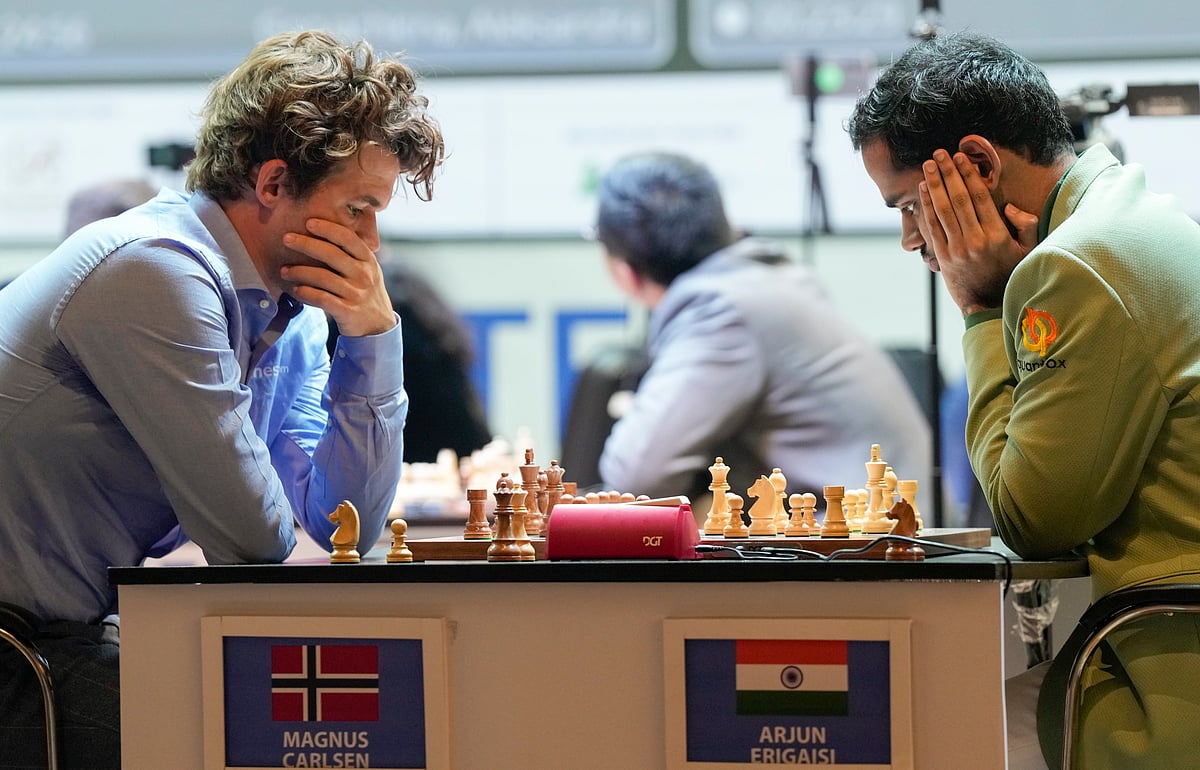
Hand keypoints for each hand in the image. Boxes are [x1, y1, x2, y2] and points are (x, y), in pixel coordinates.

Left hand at [280, 218, 395, 337]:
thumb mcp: (367, 270)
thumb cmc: (366, 292)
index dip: (328, 229)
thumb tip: (324, 230)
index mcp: (368, 261)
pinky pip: (321, 298)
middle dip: (306, 244)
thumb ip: (352, 254)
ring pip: (323, 277)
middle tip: (286, 239)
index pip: (348, 239)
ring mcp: (356, 294)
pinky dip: (305, 293)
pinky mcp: (347, 311)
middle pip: (332, 254)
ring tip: (284, 270)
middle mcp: (364, 275)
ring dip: (299, 271)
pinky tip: (295, 289)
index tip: (309, 223)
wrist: (378, 326)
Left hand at [919, 149, 1038, 315]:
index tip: (961, 157)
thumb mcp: (1029, 250)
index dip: (968, 175)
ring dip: (934, 185)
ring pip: (943, 210)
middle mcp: (976, 240)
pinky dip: (926, 207)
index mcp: (998, 235)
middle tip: (940, 153)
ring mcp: (957, 249)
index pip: (981, 197)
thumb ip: (1026, 225)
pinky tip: (923, 190)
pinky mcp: (944, 257)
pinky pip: (933, 227)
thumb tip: (1010, 206)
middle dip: (948, 173)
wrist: (988, 305)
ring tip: (928, 165)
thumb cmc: (1011, 274)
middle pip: (959, 199)